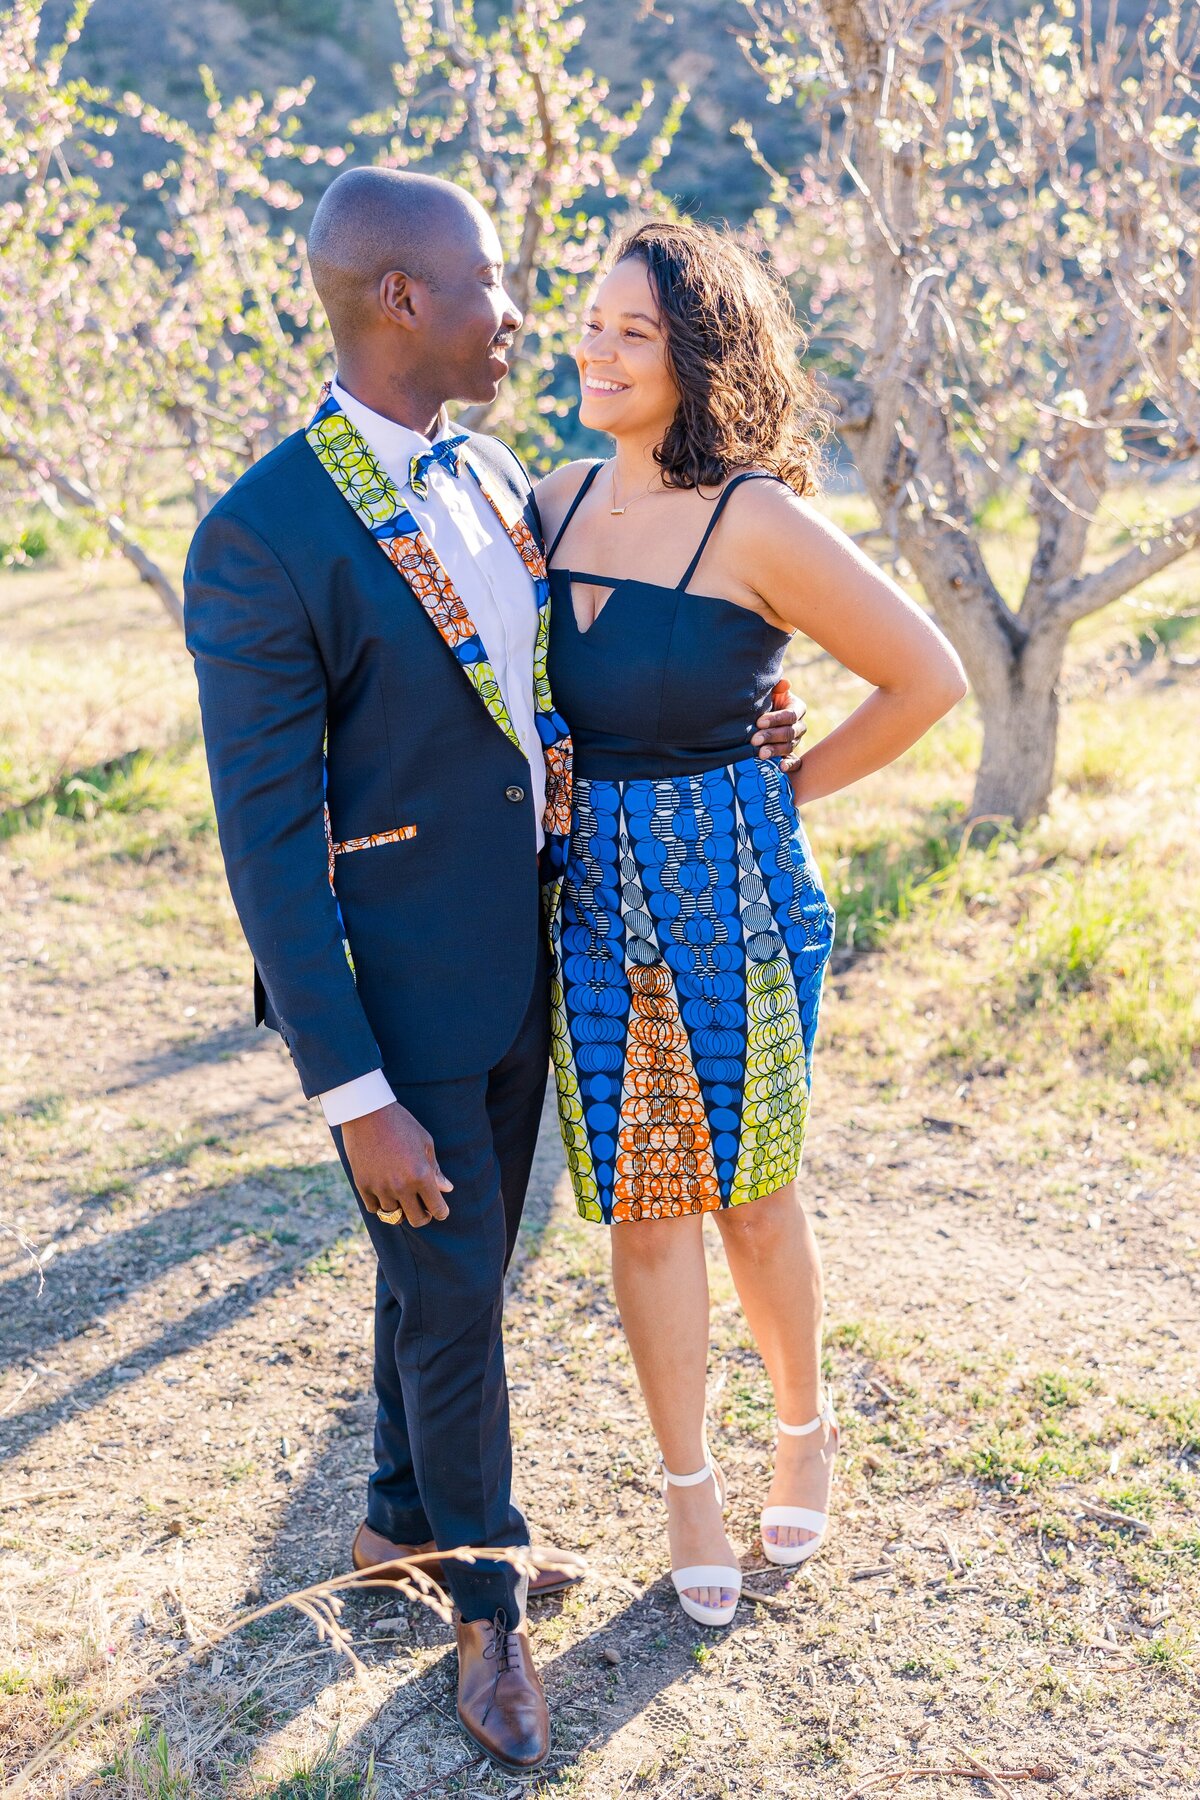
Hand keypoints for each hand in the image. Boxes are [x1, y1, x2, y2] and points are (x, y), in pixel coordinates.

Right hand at [342, 1102, 453, 1227]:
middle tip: (423, 1208)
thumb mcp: (425, 1142)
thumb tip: (446, 1189)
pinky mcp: (362, 1185)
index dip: (441, 1212)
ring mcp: (380, 1187)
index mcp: (421, 1175)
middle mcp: (401, 1186)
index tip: (440, 1211)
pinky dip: (381, 1205)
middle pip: (416, 1220)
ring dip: (401, 1209)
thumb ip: (435, 1169)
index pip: (437, 1208)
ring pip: (393, 1215)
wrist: (366, 1112)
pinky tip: (386, 1194)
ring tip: (403, 1198)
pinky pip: (374, 1208)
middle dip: (423, 1216)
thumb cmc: (401, 1123)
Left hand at [752, 678, 806, 769]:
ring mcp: (796, 741)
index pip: (790, 715)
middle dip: (771, 736)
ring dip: (775, 751)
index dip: (775, 719)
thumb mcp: (769, 693)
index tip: (758, 722)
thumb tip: (784, 684)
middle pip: (789, 732)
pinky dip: (790, 765)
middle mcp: (799, 726)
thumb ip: (776, 688)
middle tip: (754, 740)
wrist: (757, 718)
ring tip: (760, 754)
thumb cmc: (764, 702)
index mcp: (797, 708)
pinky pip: (796, 762)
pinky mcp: (791, 754)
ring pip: (789, 747)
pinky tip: (781, 767)